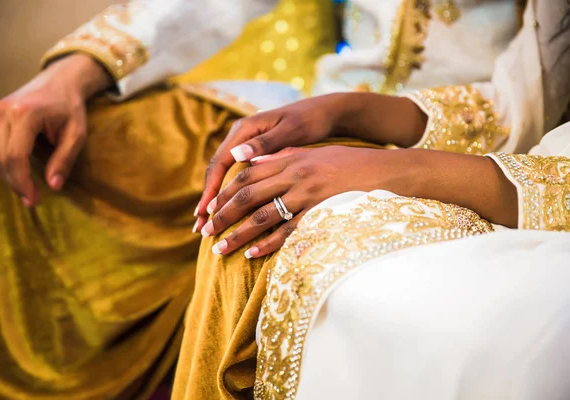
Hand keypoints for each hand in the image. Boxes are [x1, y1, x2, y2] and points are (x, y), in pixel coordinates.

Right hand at [0, 54, 111, 205]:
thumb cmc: (70, 108)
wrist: (58, 81)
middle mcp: (2, 111)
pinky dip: (0, 164)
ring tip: (25, 188)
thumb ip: (65, 159)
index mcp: (25, 113)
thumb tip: (53, 186)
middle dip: (15, 183)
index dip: (23, 182)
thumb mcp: (77, 134)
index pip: (16, 156)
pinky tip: (16, 173)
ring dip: (6, 176)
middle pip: (1, 158)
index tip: (34, 199)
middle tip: (31, 199)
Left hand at [193, 93, 427, 229]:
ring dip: (238, 234)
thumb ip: (282, 157)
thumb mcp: (314, 152)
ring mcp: (307, 195)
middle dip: (223, 215)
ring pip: (262, 216)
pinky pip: (288, 232)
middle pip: (248, 196)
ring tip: (220, 249)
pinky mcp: (320, 213)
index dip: (224, 192)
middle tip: (206, 232)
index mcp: (291, 158)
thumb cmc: (349, 163)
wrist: (385, 171)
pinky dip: (267, 244)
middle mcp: (295, 175)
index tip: (210, 208)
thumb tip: (251, 162)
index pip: (247, 175)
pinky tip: (251, 254)